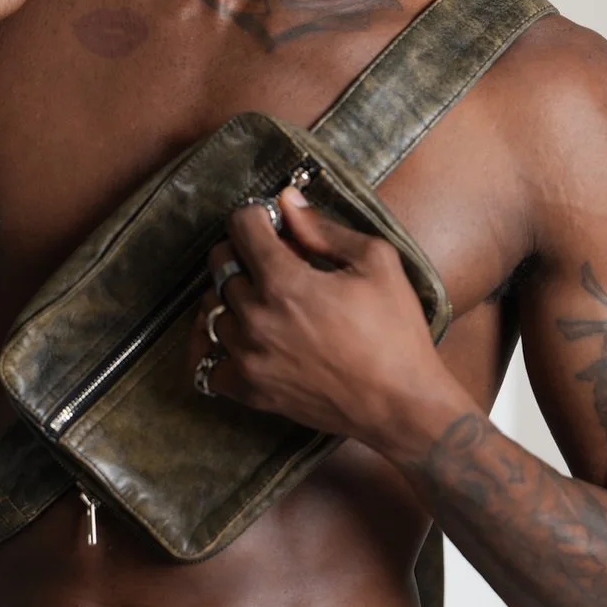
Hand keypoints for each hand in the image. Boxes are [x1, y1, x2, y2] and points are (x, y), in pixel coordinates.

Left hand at [191, 186, 441, 451]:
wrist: (401, 403)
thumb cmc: (395, 331)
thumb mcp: (376, 262)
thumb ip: (323, 229)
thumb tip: (287, 202)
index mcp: (284, 281)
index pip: (241, 227)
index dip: (256, 216)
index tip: (270, 223)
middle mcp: (256, 318)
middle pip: (220, 265)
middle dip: (243, 253)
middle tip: (273, 261)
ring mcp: (248, 357)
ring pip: (212, 309)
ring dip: (232, 297)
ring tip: (264, 301)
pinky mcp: (250, 390)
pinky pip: (205, 361)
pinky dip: (215, 345)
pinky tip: (240, 337)